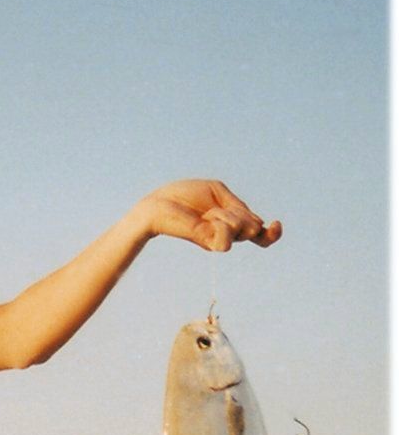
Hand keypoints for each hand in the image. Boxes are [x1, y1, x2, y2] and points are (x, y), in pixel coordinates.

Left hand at [140, 180, 282, 251]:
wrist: (157, 205)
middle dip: (240, 213)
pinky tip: (208, 219)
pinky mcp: (207, 242)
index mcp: (231, 220)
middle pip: (253, 227)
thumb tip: (257, 226)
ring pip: (243, 231)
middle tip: (214, 208)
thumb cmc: (182, 197)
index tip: (278, 223)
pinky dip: (222, 224)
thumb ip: (238, 206)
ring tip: (207, 213)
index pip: (259, 232)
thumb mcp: (216, 192)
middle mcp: (226, 233)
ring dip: (229, 216)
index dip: (273, 233)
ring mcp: (218, 239)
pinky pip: (228, 237)